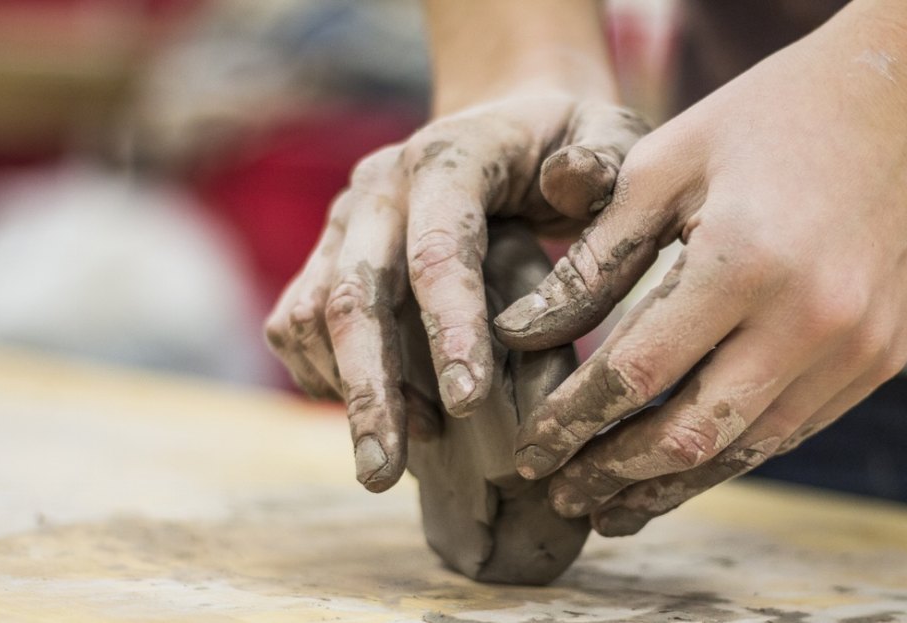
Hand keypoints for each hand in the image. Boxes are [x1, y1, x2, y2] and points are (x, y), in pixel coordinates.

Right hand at [264, 92, 648, 491]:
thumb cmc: (569, 141)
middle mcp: (380, 188)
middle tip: (383, 474)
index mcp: (449, 159)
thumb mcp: (608, 132)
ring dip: (347, 391)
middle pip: (354, 294)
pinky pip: (298, 323)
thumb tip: (569, 183)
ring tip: (395, 457)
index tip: (470, 406)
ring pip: (312, 315)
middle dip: (370, 389)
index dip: (450, 329)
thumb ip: (604, 158)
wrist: (507, 122)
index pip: (439, 249)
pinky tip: (381, 416)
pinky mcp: (327, 254)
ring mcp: (345, 222)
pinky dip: (325, 378)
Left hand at [496, 28, 906, 534]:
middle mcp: (809, 320)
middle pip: (689, 434)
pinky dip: (731, 453)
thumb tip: (521, 336)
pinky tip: (687, 465)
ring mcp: (856, 349)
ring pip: (745, 449)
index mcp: (743, 260)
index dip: (572, 422)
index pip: (634, 373)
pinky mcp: (882, 360)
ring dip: (672, 485)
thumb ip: (595, 258)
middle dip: (613, 474)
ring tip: (613, 509)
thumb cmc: (770, 119)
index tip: (529, 449)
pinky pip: (793, 429)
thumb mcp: (666, 163)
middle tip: (562, 495)